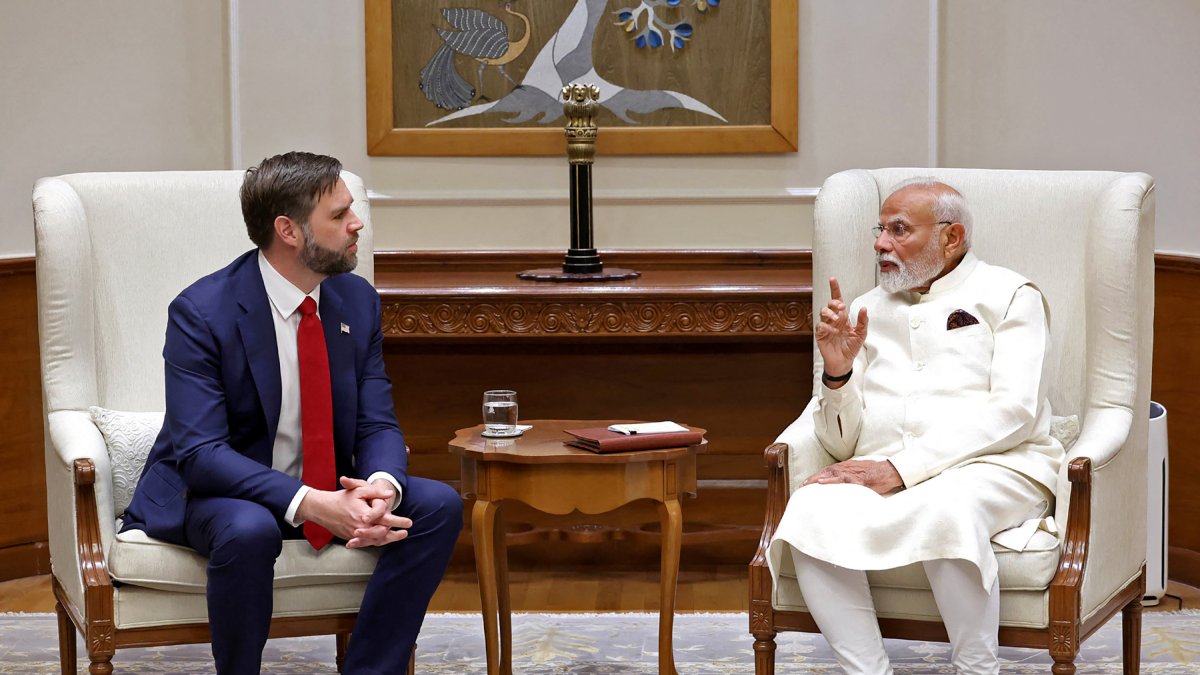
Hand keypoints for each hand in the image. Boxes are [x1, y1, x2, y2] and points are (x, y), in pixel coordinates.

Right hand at [295, 477, 410, 545]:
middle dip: (395, 534)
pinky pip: (366, 542)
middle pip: (382, 534)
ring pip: (375, 540)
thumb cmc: (342, 497)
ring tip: (398, 537)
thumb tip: (390, 494)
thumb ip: (376, 491)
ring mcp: (355, 534)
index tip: (409, 523)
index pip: (386, 520)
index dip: (399, 522)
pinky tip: (382, 540)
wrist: (322, 508)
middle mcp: (360, 527)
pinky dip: (375, 542)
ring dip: (388, 540)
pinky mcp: (350, 538)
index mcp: (364, 515)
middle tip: (405, 532)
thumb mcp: (360, 489)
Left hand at [800, 459, 903, 494]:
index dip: (816, 475)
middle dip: (813, 478)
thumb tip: (841, 484)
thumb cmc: (877, 473)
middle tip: (801, 486)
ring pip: (832, 473)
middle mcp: (848, 467)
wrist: (891, 472)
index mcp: (848, 466)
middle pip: (826, 471)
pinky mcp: (860, 480)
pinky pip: (843, 479)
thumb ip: (850, 476)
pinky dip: (831, 481)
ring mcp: (854, 473)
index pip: (828, 470)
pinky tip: (822, 483)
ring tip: (807, 485)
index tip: (806, 483)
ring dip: (818, 478)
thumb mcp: (860, 472)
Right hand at [816, 277, 867, 384]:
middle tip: (841, 307)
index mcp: (843, 317)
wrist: (844, 362)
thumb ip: (863, 321)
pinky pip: (821, 326)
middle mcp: (833, 319)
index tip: (832, 279)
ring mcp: (826, 326)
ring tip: (837, 320)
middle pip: (829, 304)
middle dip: (834, 302)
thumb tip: (864, 308)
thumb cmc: (851, 347)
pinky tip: (834, 331)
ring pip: (822, 312)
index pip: (837, 299)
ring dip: (829, 313)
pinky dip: (827, 327)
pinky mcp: (821, 334)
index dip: (834, 289)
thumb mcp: (861, 334)